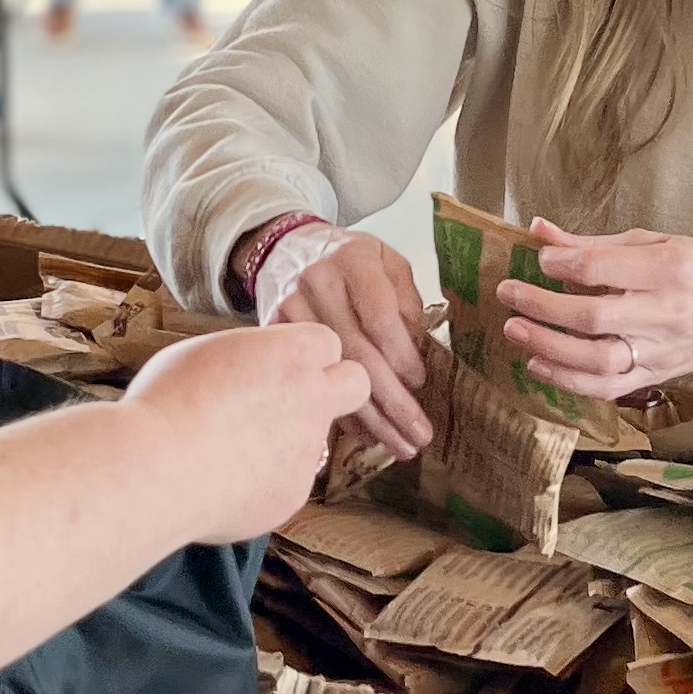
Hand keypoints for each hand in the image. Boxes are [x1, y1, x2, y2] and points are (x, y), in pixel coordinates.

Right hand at [123, 323, 370, 543]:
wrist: (157, 468)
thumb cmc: (167, 401)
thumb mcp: (205, 353)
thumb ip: (248, 359)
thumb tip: (254, 371)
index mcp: (292, 354)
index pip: (327, 342)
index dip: (303, 355)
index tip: (277, 365)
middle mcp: (313, 399)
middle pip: (357, 383)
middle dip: (334, 389)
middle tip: (293, 402)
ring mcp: (308, 450)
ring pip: (313, 440)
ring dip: (285, 443)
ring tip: (229, 450)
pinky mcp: (294, 494)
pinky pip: (286, 482)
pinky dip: (262, 483)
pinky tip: (222, 481)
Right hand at [256, 221, 439, 455]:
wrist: (286, 248)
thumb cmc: (347, 260)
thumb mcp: (386, 261)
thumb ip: (406, 299)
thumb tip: (417, 349)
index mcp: (354, 259)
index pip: (380, 317)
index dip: (402, 356)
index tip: (420, 383)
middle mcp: (318, 281)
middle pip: (357, 354)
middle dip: (393, 402)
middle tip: (419, 434)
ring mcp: (290, 308)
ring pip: (330, 374)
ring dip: (369, 417)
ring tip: (400, 445)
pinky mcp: (272, 332)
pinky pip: (306, 380)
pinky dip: (338, 410)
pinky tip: (364, 432)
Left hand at [500, 222, 692, 397]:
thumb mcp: (654, 242)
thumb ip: (594, 242)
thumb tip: (540, 231)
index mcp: (667, 269)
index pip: (603, 268)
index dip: (563, 263)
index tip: (538, 260)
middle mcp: (663, 313)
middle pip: (594, 317)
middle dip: (543, 307)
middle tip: (508, 294)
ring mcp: (659, 351)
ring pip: (598, 360)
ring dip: (549, 348)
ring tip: (515, 331)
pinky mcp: (655, 377)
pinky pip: (608, 387)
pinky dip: (569, 381)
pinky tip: (539, 365)